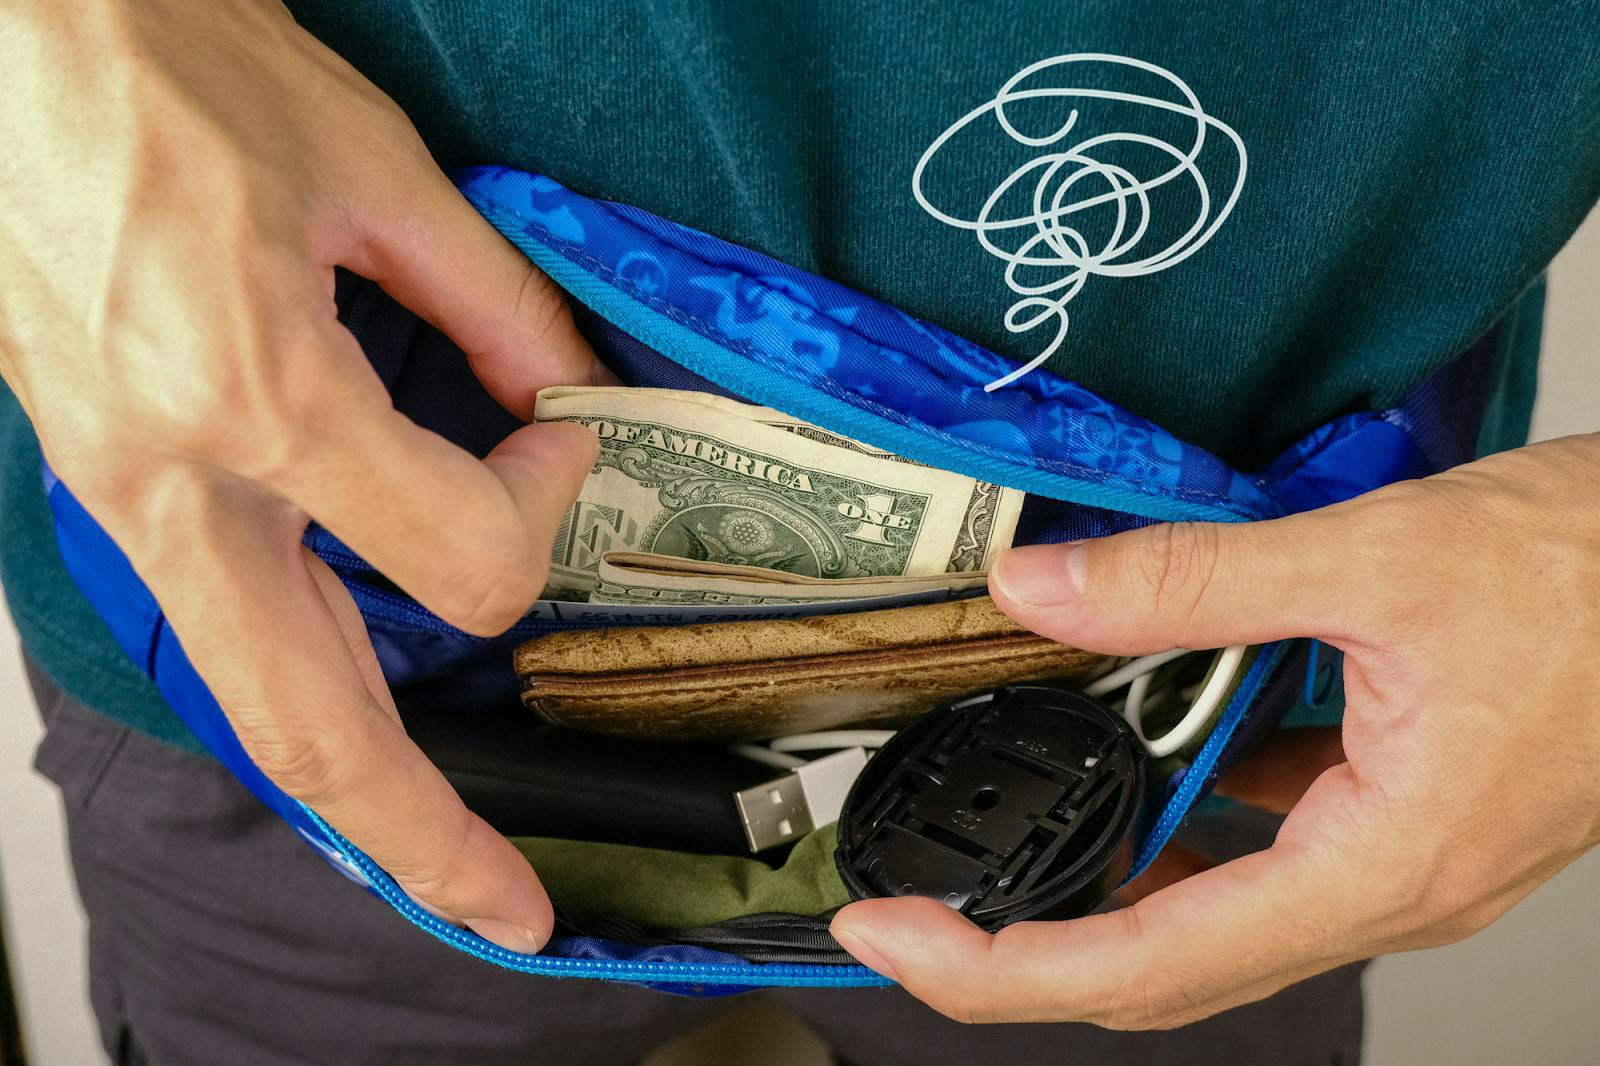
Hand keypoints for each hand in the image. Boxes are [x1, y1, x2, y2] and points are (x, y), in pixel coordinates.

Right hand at [0, 0, 605, 949]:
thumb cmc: (154, 61)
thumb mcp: (368, 164)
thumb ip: (493, 299)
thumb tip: (560, 390)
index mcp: (255, 400)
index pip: (463, 558)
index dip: (545, 506)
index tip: (559, 431)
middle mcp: (174, 485)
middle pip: (313, 734)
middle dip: (426, 839)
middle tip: (515, 907)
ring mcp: (124, 498)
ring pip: (256, 700)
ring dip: (363, 788)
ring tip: (452, 850)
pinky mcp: (108, 483)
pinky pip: (221, 624)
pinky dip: (305, 688)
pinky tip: (370, 706)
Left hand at [832, 435, 1599, 1025]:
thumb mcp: (1375, 559)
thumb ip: (1194, 582)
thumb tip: (1045, 590)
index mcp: (1381, 863)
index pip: (1149, 962)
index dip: (999, 971)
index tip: (892, 939)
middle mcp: (1387, 889)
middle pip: (1166, 965)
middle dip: (1021, 948)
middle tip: (909, 906)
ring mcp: (1399, 862)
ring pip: (1215, 914)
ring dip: (1105, 886)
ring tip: (1007, 836)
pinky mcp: (1405, 817)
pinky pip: (1270, 850)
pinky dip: (1191, 822)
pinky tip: (1152, 758)